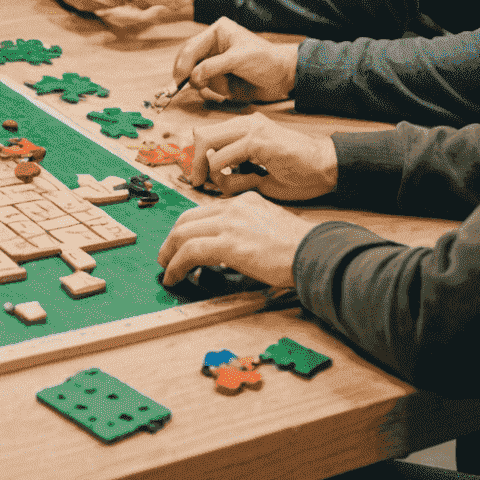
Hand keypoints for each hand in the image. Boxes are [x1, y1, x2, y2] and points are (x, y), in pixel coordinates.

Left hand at [157, 192, 312, 289]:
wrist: (314, 252)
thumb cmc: (300, 248)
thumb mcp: (270, 228)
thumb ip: (247, 231)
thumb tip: (230, 250)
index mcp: (243, 202)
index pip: (204, 211)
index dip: (188, 228)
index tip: (182, 242)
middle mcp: (232, 208)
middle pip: (187, 219)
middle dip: (172, 238)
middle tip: (165, 255)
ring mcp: (228, 223)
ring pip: (184, 233)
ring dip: (169, 253)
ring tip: (165, 268)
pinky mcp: (228, 243)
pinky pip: (191, 252)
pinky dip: (176, 265)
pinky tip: (173, 277)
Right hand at [172, 18, 299, 103]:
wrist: (284, 77)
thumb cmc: (265, 60)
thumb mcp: (239, 59)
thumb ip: (213, 67)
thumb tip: (192, 78)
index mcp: (217, 32)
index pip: (192, 47)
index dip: (183, 64)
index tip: (179, 80)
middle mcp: (213, 46)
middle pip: (188, 60)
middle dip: (188, 74)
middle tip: (187, 86)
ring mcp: (215, 62)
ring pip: (196, 75)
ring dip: (206, 84)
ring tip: (225, 86)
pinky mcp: (220, 77)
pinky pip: (206, 85)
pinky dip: (212, 91)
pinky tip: (228, 90)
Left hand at [182, 113, 337, 200]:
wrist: (328, 167)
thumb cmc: (298, 174)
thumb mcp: (259, 174)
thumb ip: (236, 174)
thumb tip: (211, 180)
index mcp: (245, 128)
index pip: (208, 135)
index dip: (199, 158)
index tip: (198, 178)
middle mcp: (245, 123)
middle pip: (202, 135)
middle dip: (196, 162)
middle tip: (198, 183)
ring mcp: (251, 128)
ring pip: (207, 142)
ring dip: (209, 169)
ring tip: (222, 185)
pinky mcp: (258, 140)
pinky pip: (223, 158)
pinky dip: (223, 175)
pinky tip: (238, 185)